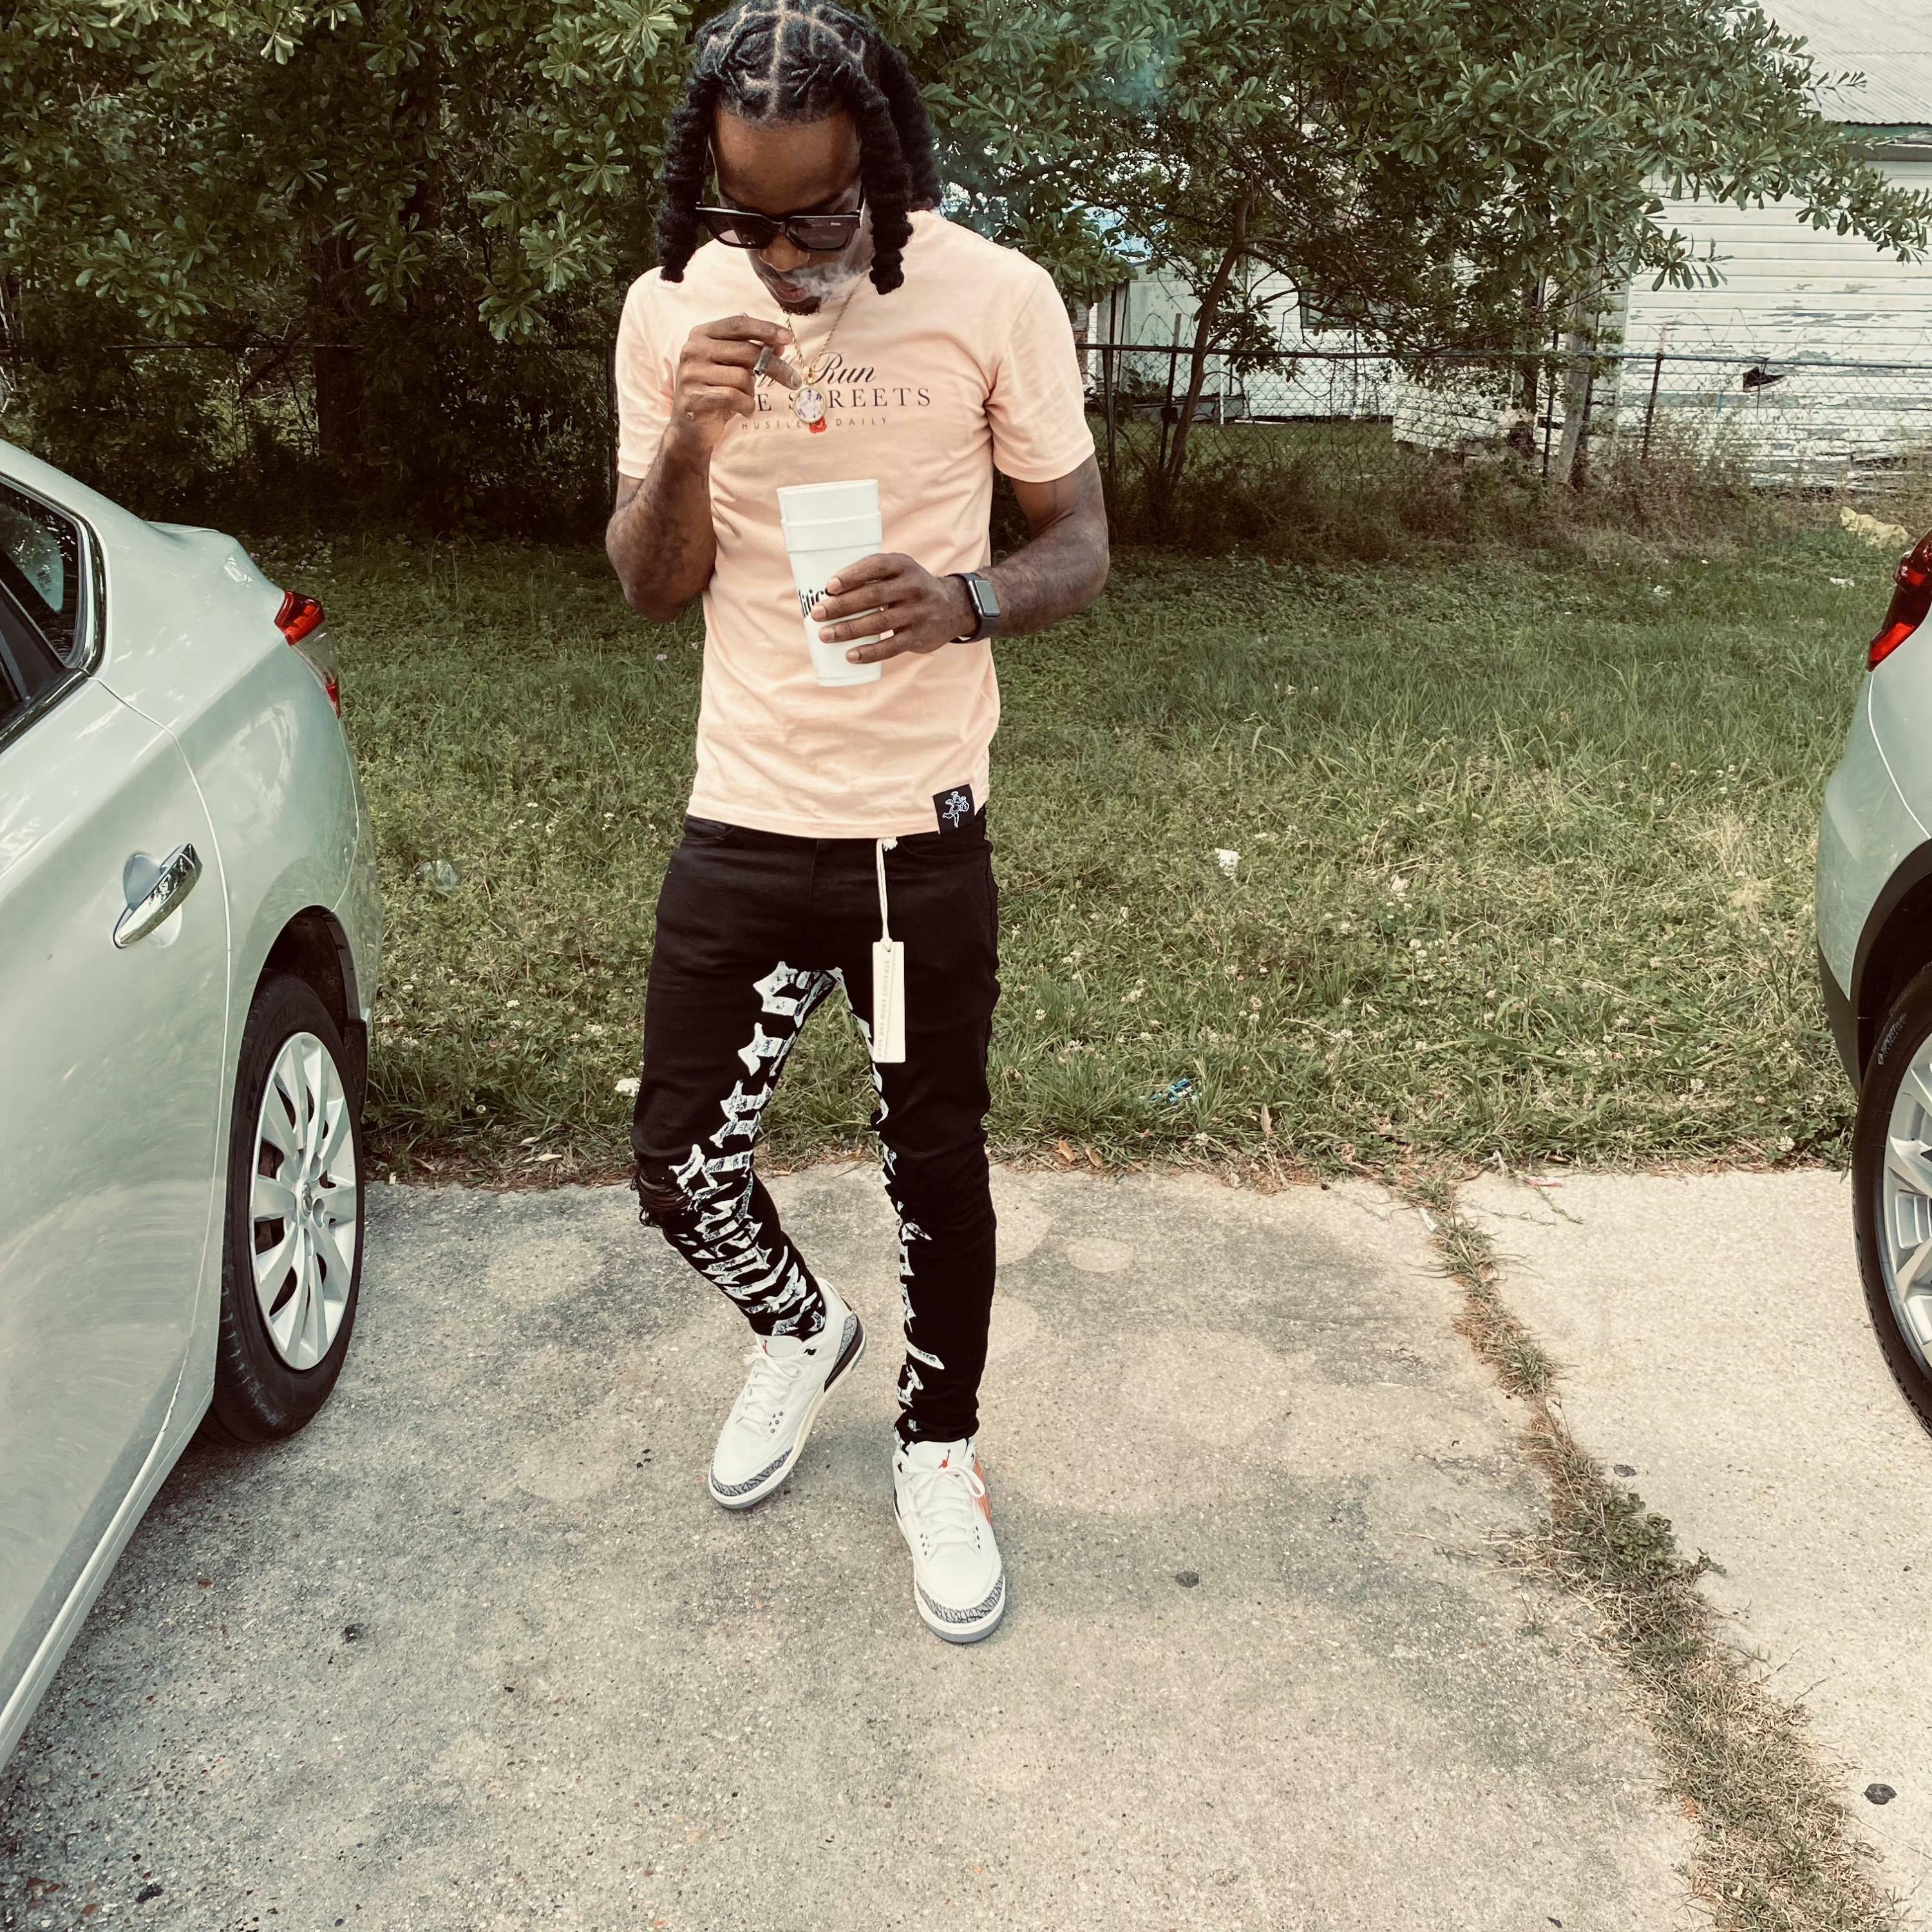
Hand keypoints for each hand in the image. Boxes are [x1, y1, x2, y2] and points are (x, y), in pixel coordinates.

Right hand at [670, 315, 799, 453]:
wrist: (691, 427)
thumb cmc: (716, 392)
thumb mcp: (735, 368)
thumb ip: (753, 353)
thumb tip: (779, 345)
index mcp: (702, 334)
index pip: (738, 325)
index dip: (765, 329)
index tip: (788, 338)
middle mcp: (694, 349)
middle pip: (746, 351)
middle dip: (776, 367)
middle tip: (794, 381)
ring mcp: (691, 373)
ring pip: (742, 376)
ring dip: (752, 392)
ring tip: (747, 399)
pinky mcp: (694, 396)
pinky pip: (734, 397)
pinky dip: (747, 405)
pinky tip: (745, 410)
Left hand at [811, 555, 978, 662]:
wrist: (952, 607)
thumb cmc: (909, 588)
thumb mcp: (899, 572)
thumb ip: (872, 577)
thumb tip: (826, 594)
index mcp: (903, 565)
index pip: (876, 566)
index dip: (852, 575)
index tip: (829, 587)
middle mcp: (913, 586)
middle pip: (873, 596)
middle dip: (841, 606)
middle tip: (817, 614)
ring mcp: (918, 612)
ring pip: (879, 623)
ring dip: (849, 630)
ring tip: (825, 635)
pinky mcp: (919, 636)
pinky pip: (892, 646)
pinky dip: (870, 653)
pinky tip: (851, 656)